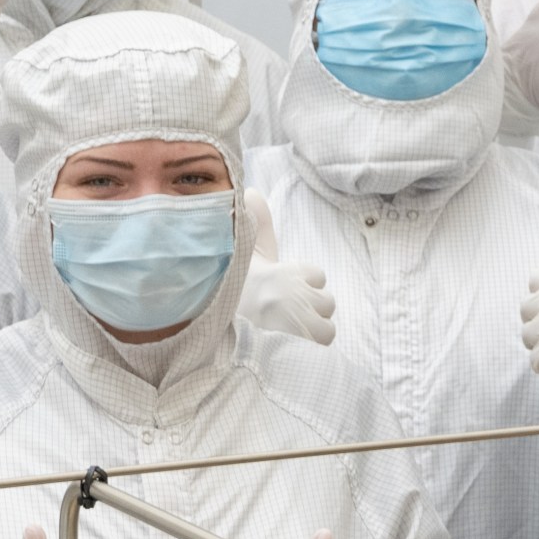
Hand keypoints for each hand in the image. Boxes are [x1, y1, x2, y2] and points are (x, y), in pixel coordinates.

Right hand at [234, 190, 333, 344]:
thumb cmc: (232, 288)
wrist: (210, 327)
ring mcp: (295, 321)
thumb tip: (251, 192)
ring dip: (313, 330)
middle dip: (311, 309)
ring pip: (327, 325)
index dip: (304, 283)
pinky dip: (312, 346)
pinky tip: (291, 345)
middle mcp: (289, 296)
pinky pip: (323, 342)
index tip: (279, 291)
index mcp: (278, 273)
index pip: (316, 275)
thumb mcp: (243, 252)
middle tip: (284, 316)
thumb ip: (254, 222)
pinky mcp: (297, 344)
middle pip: (327, 301)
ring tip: (287, 332)